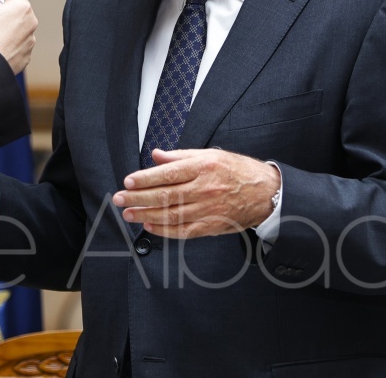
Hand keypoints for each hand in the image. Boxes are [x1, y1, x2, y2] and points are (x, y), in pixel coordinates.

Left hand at [111, 148, 279, 238]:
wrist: (266, 193)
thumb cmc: (237, 171)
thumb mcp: (211, 154)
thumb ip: (181, 156)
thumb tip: (156, 155)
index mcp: (204, 167)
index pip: (168, 174)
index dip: (146, 179)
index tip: (128, 182)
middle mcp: (205, 189)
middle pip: (166, 195)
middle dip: (139, 198)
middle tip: (119, 199)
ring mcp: (208, 209)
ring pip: (172, 215)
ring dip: (147, 216)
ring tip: (129, 214)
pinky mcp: (211, 226)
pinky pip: (184, 231)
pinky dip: (165, 231)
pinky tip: (150, 227)